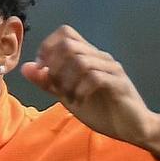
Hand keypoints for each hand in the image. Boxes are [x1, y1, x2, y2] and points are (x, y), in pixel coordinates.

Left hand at [20, 25, 159, 160]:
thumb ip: (48, 82)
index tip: (42, 70)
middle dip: (54, 66)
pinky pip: (95, 77)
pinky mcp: (120, 83)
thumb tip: (26, 67)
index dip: (48, 47)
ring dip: (66, 81)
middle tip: (54, 85)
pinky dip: (80, 90)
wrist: (133, 127)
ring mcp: (111, 69)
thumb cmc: (101, 110)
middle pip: (69, 45)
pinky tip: (79, 101)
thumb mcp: (68, 96)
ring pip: (81, 61)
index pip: (66, 32)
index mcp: (88, 56)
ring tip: (67, 96)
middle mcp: (100, 57)